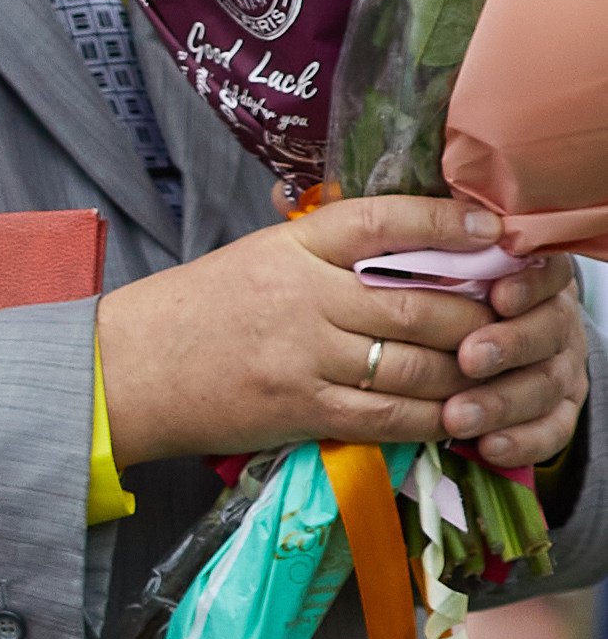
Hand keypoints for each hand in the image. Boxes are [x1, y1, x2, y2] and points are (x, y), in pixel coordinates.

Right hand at [97, 198, 585, 470]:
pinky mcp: (299, 410)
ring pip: (411, 363)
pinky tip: (454, 413)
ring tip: (491, 368)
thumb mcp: (259, 255)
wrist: (127, 371)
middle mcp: (304, 297)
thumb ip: (327, 250)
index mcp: (294, 246)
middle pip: (418, 302)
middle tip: (511, 316)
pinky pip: (384, 416)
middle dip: (477, 314)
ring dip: (464, 370)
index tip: (493, 233)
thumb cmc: (195, 310)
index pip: (385, 221)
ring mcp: (303, 357)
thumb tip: (410, 247)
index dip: (448, 224)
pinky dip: (429, 417)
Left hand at [445, 251, 588, 469]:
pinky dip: (523, 441)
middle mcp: (556, 320)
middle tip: (469, 359)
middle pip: (548, 332)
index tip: (498, 295)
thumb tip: (427, 234)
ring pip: (546, 385)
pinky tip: (489, 447)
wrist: (477, 340)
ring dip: (502, 402)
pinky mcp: (558, 411)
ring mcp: (560, 367)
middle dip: (509, 346)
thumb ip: (444, 251)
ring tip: (458, 417)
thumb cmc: (449, 296)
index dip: (528, 284)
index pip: (548, 274)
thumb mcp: (448, 266)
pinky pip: (553, 430)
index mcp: (536, 276)